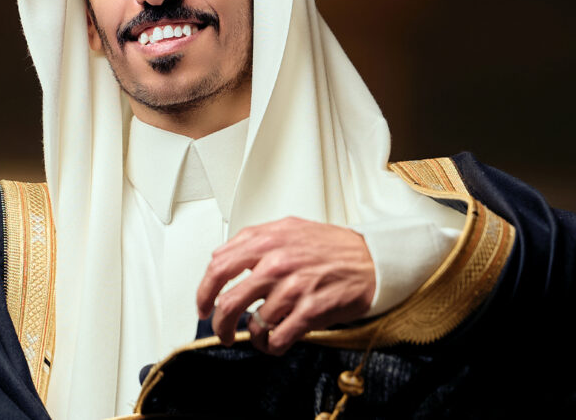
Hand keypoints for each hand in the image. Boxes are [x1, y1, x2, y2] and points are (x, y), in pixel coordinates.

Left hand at [195, 216, 374, 354]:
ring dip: (252, 335)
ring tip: (259, 334)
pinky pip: (277, 338)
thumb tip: (222, 257)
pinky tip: (275, 341)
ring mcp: (292, 288)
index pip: (218, 267)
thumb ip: (254, 240)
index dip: (204, 291)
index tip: (204, 304)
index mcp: (266, 241)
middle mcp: (276, 263)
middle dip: (220, 323)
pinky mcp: (309, 310)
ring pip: (254, 324)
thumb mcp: (288, 228)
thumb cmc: (332, 246)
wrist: (371, 259)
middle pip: (228, 302)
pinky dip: (271, 345)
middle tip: (223, 330)